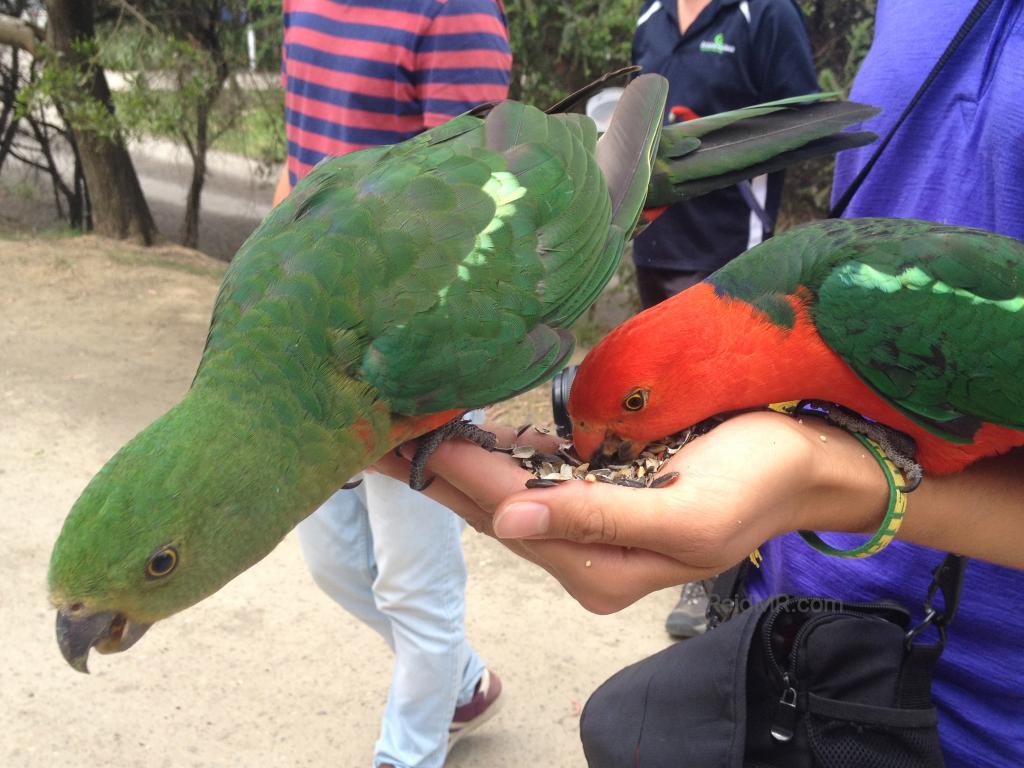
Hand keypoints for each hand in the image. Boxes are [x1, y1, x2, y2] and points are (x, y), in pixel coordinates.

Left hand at [376, 411, 890, 612]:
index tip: (395, 435)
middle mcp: (581, 550)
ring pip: (504, 489)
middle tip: (370, 429)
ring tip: (397, 426)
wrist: (805, 462)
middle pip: (492, 506)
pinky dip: (493, 449)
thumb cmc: (754, 484)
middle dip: (434, 468)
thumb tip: (510, 518)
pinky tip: (459, 429)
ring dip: (454, 457)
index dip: (451, 472)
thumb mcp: (685, 514)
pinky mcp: (599, 490)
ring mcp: (588, 521)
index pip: (507, 512)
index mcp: (597, 567)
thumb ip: (597, 520)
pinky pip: (532, 471)